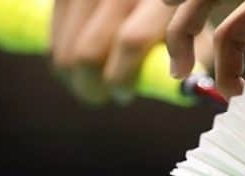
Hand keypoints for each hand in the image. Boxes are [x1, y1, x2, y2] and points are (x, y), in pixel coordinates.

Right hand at [50, 0, 179, 104]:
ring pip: (67, 50)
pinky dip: (63, 58)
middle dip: (93, 86)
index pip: (130, 41)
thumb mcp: (191, 26)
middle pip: (89, 51)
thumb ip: (192, 56)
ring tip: (93, 84)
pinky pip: (52, 38)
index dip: (122, 76)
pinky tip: (79, 62)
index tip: (123, 95)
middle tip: (104, 95)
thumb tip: (188, 92)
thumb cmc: (172, 11)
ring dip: (76, 78)